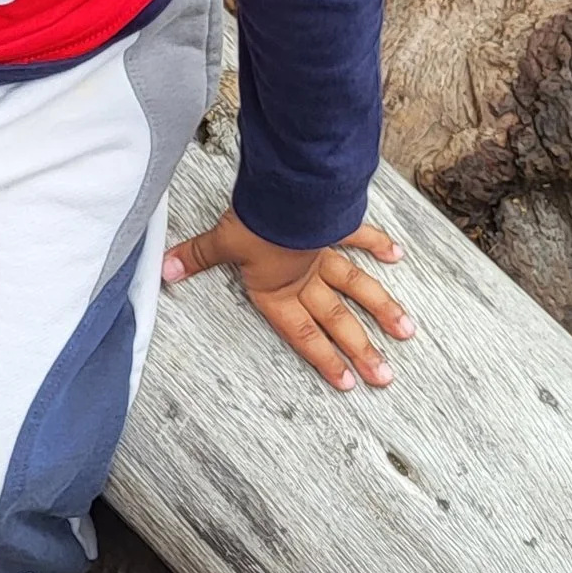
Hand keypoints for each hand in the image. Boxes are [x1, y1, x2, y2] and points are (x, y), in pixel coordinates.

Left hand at [162, 209, 412, 390]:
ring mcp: (324, 253)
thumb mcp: (220, 242)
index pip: (302, 333)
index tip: (347, 381)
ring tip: (405, 332)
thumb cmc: (256, 220)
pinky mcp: (335, 225)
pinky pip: (359, 237)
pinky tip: (397, 257)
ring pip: (358, 288)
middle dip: (362, 351)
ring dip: (382, 310)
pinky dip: (378, 244)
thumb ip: (195, 258)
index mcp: (278, 289)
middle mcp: (306, 278)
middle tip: (384, 376)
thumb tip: (166, 271)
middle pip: (337, 321)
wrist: (286, 191)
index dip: (323, 359)